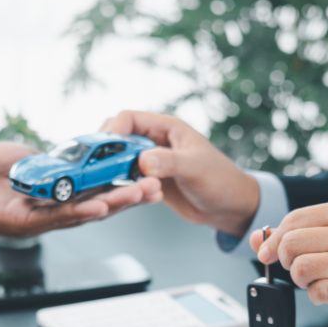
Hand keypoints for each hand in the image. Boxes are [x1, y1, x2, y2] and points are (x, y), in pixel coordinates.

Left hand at [0, 141, 162, 236]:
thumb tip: (73, 154)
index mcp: (58, 195)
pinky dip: (81, 212)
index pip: (98, 191)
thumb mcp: (26, 155)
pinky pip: (57, 219)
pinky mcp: (25, 224)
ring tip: (139, 196)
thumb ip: (52, 158)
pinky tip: (101, 207)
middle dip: (129, 198)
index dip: (122, 186)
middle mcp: (54, 211)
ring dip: (114, 206)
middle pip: (100, 206)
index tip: (146, 177)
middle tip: (156, 190)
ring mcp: (42, 220)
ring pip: (85, 214)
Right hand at [100, 111, 259, 236]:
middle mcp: (156, 141)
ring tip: (107, 186)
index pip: (129, 118)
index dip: (113, 131)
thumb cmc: (221, 180)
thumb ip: (169, 162)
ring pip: (119, 159)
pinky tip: (125, 196)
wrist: (230, 207)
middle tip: (97, 170)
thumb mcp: (195, 169)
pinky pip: (127, 179)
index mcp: (168, 127)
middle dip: (105, 151)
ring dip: (112, 171)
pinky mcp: (151, 180)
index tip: (101, 150)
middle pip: (118, 137)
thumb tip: (142, 160)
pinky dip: (121, 186)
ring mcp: (152, 161)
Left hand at [251, 200, 327, 326]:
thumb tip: (258, 239)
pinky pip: (318, 293)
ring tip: (317, 280)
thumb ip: (307, 229)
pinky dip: (316, 296)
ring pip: (301, 270)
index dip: (274, 239)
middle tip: (300, 268)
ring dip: (300, 281)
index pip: (294, 220)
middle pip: (292, 245)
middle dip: (287, 261)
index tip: (269, 253)